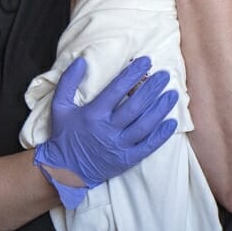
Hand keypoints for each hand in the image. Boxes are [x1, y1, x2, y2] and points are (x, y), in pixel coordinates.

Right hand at [35, 56, 178, 208]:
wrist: (66, 169)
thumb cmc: (64, 135)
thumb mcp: (59, 106)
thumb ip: (68, 82)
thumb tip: (82, 61)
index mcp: (93, 114)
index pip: (117, 89)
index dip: (133, 74)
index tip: (146, 61)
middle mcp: (108, 130)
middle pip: (135, 106)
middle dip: (152, 89)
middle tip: (165, 75)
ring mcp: (119, 146)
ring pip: (144, 125)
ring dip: (160, 109)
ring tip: (172, 94)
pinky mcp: (126, 160)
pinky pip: (147, 147)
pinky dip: (161, 135)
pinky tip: (172, 122)